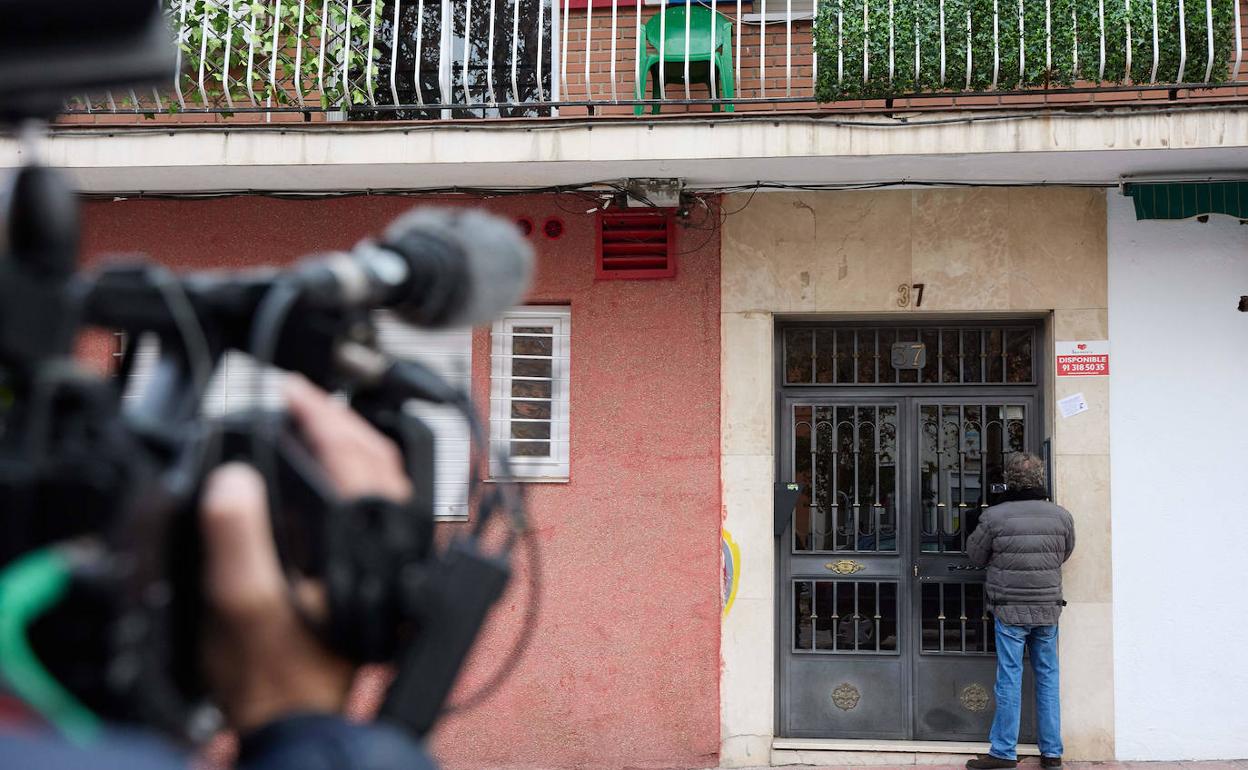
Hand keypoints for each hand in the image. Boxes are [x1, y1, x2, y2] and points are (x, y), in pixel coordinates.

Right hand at [199, 376, 412, 732]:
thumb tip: (235, 477)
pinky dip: (356, 473)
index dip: (319, 414)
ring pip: (386, 478)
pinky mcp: (380, 571)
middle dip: (339, 417)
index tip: (288, 388)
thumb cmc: (274, 675)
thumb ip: (236, 536)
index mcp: (366, 547)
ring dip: (352, 441)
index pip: (354, 457)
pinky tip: (325, 474)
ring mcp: (391, 559)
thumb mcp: (241, 603)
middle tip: (298, 395)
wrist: (294, 720)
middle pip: (381, 458)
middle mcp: (391, 548)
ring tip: (312, 420)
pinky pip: (378, 504)